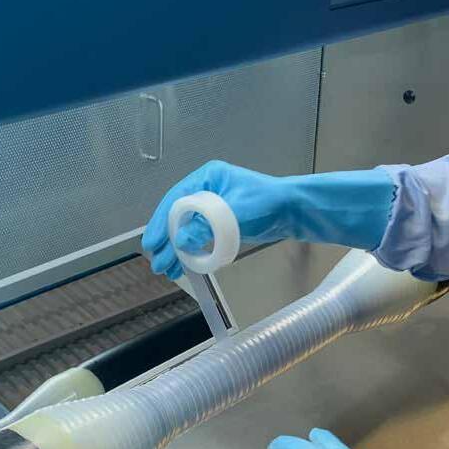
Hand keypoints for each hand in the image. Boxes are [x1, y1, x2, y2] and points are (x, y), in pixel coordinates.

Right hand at [142, 161, 394, 280]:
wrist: (296, 210)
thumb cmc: (268, 203)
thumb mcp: (236, 213)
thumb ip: (208, 226)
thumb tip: (181, 242)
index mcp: (207, 178)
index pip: (175, 200)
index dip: (161, 223)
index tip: (152, 244)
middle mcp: (207, 189)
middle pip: (179, 216)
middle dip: (168, 241)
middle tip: (159, 264)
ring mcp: (215, 205)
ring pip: (188, 228)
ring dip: (178, 249)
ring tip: (169, 270)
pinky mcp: (223, 221)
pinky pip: (201, 235)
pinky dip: (193, 249)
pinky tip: (186, 265)